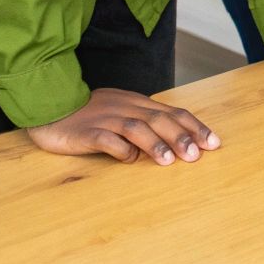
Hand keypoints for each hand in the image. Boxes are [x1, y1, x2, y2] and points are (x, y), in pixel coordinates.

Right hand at [26, 88, 219, 165]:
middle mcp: (126, 108)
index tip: (213, 142)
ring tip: (170, 161)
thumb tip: (171, 144)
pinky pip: (106, 139)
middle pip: (159, 119)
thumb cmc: (90, 113)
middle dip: (181, 137)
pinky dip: (119, 149)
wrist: (50, 104)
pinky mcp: (86, 132)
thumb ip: (145, 124)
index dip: (195, 127)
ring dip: (155, 144)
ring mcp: (105, 119)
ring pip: (136, 128)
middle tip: (197, 155)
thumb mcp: (122, 112)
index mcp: (138, 103)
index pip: (173, 112)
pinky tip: (129, 159)